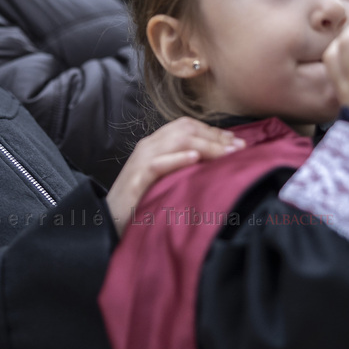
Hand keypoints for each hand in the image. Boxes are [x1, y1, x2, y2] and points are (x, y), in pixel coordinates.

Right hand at [106, 118, 244, 234]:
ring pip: (175, 141)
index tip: (238, 143)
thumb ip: (184, 169)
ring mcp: (140, 160)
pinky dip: (176, 159)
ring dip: (205, 145)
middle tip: (241, 148)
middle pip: (185, 129)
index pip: (187, 127)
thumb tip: (215, 166)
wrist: (108, 221)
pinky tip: (194, 158)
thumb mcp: (166, 181)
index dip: (214, 132)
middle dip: (216, 136)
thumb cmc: (140, 204)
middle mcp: (148, 146)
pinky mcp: (135, 178)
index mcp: (155, 145)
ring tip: (228, 153)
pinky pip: (157, 163)